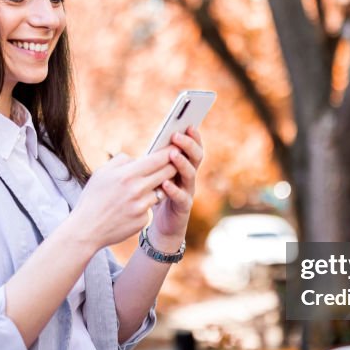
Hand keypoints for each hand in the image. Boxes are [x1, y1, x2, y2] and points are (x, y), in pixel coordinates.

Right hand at [68, 150, 177, 249]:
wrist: (86, 229)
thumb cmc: (93, 198)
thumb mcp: (101, 173)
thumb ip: (122, 161)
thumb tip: (137, 158)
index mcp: (127, 174)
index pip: (158, 159)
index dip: (170, 152)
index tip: (177, 147)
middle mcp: (137, 189)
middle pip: (166, 173)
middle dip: (172, 167)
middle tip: (174, 163)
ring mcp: (142, 206)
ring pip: (161, 191)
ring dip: (157, 187)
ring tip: (144, 187)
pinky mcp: (143, 220)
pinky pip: (150, 208)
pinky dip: (145, 205)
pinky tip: (131, 208)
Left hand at [149, 127, 203, 248]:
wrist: (162, 226)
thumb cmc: (157, 195)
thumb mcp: (156, 174)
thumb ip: (157, 160)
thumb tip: (153, 141)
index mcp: (184, 166)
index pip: (193, 148)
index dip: (193, 136)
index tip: (188, 123)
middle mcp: (189, 177)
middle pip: (195, 157)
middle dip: (188, 145)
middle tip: (177, 135)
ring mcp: (188, 192)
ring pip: (190, 175)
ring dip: (182, 163)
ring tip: (173, 154)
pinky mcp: (183, 207)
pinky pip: (180, 197)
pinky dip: (173, 190)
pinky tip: (165, 183)